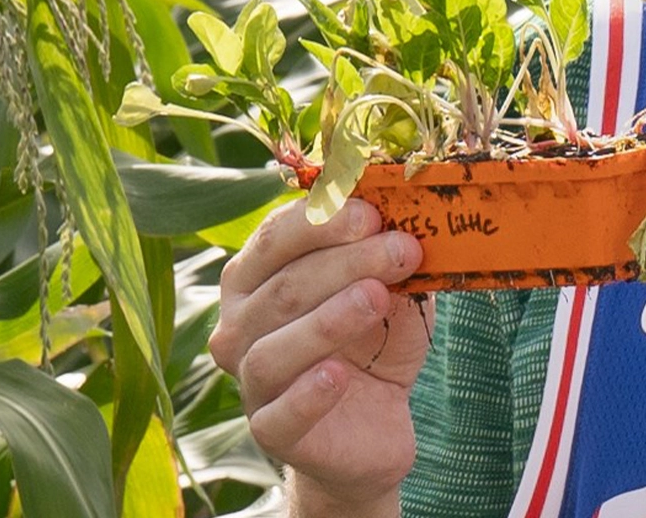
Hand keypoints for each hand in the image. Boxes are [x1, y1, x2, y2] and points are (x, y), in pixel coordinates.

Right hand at [208, 197, 433, 516]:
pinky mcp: (271, 432)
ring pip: (272, 350)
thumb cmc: (374, 337)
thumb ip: (389, 256)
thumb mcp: (390, 286)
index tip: (372, 214)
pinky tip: (338, 376)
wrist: (378, 418)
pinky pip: (277, 416)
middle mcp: (240, 324)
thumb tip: (405, 217)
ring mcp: (251, 382)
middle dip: (347, 263)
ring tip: (377, 298)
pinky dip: (306, 395)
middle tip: (401, 250)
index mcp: (257, 275)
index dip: (321, 221)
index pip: (274, 237)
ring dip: (327, 321)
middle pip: (284, 288)